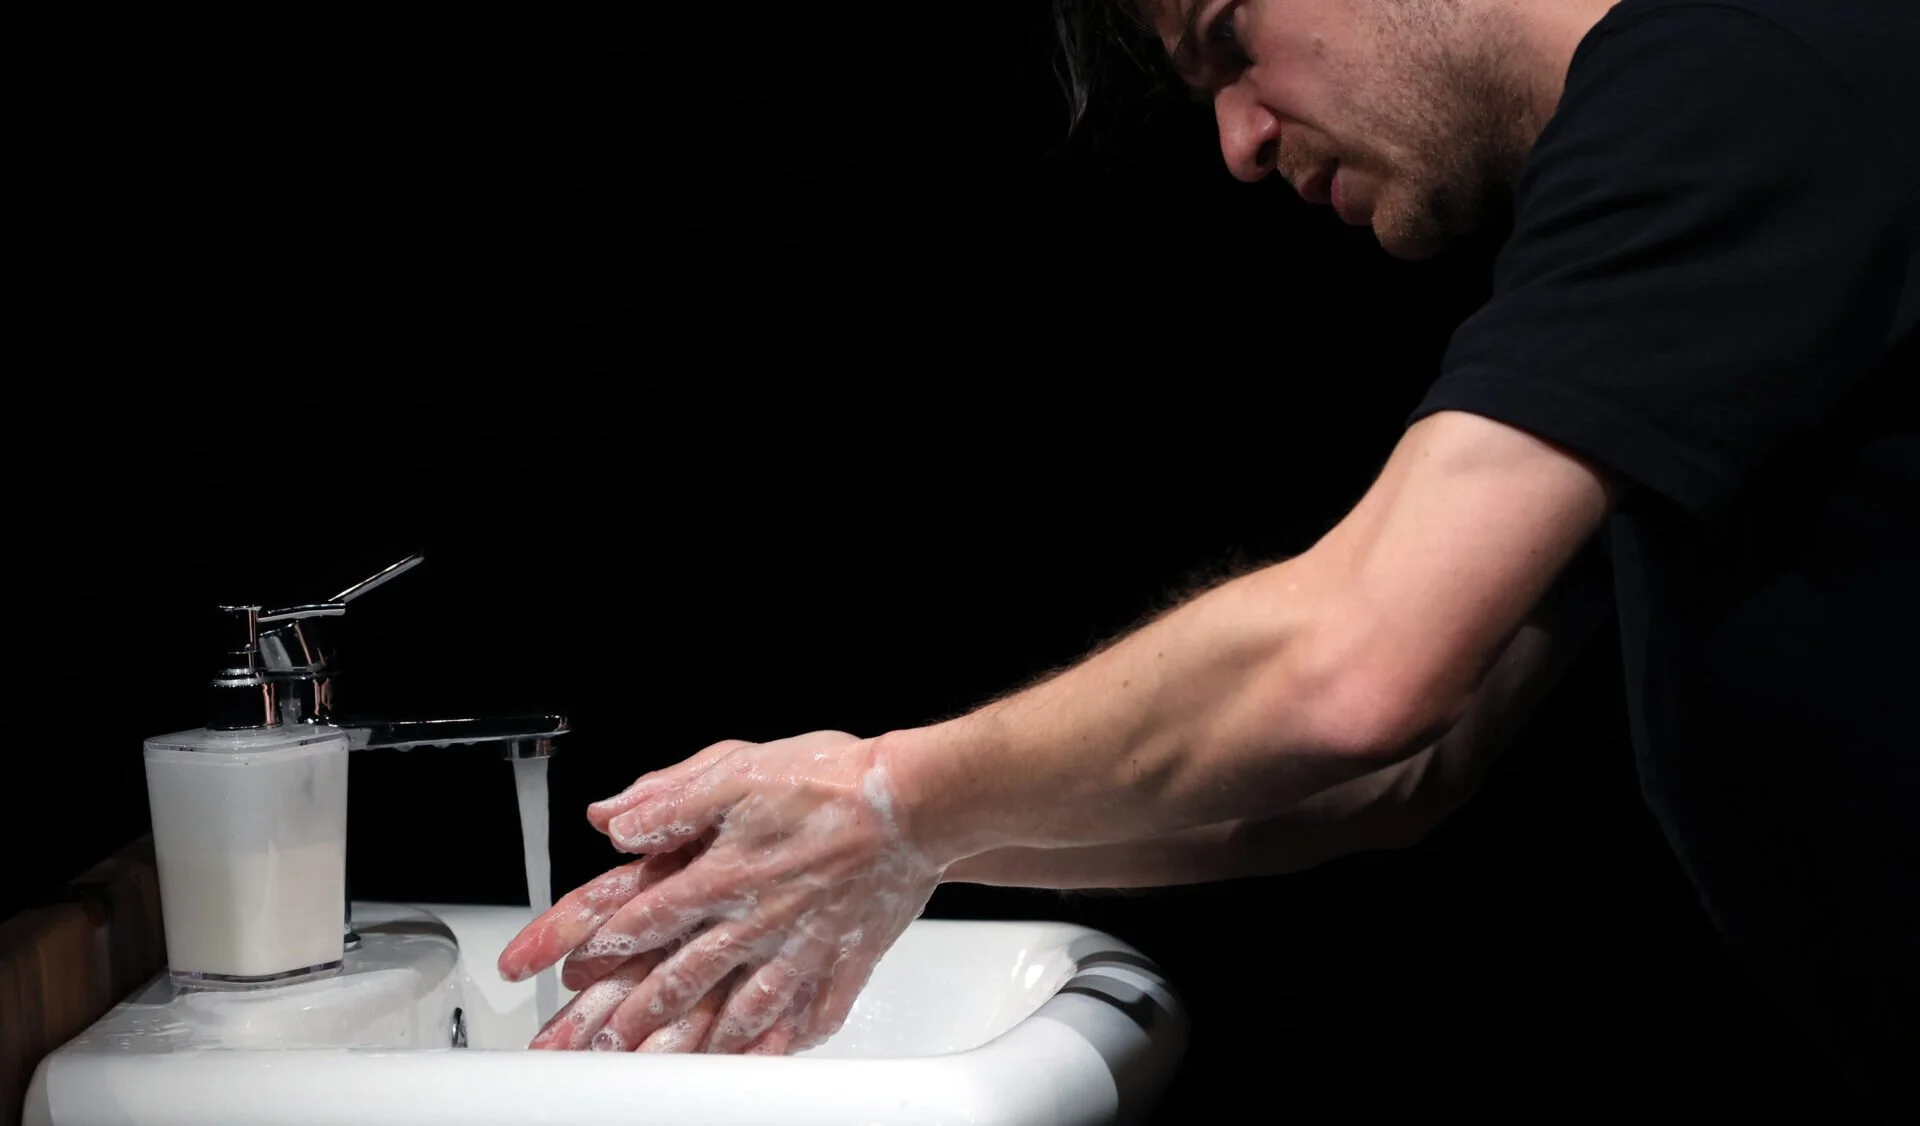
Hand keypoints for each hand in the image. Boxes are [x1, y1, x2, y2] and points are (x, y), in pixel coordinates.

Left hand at [500, 730, 943, 1053]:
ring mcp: (797, 949)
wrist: (921, 803)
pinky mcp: (840, 963)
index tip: (554, 973)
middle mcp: (754, 919)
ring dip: (688, 1045)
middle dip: (625, 1021)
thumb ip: (672, 798)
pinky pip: (803, 1018)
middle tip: (587, 1051)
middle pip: (677, 980)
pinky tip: (757, 1061)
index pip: (639, 917)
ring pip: (733, 1011)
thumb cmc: (834, 780)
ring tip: (655, 1070)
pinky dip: (777, 1045)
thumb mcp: (740, 769)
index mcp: (722, 870)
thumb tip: (616, 821)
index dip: (589, 945)